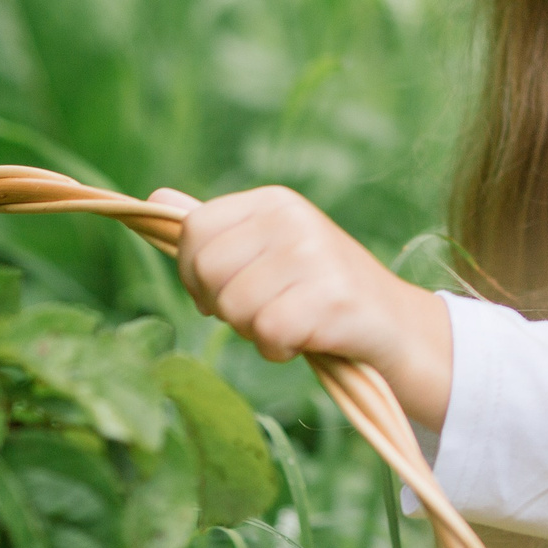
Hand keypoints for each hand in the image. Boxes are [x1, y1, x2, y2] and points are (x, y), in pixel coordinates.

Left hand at [160, 184, 453, 429]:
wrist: (394, 327)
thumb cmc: (320, 293)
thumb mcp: (268, 251)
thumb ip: (215, 229)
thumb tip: (153, 198)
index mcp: (272, 201)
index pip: (194, 230)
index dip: (195, 274)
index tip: (224, 292)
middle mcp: (292, 217)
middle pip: (206, 269)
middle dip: (223, 306)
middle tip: (261, 312)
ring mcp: (313, 254)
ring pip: (234, 306)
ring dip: (254, 332)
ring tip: (288, 324)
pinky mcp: (331, 297)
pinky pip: (268, 333)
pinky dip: (279, 349)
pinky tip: (305, 339)